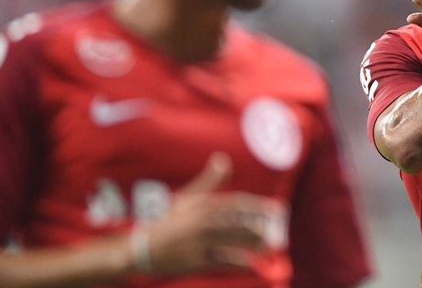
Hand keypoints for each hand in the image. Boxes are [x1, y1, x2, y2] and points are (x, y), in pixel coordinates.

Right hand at [135, 153, 285, 274]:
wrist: (144, 248)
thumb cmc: (171, 221)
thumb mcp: (189, 197)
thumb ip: (210, 180)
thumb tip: (223, 158)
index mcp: (203, 205)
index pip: (237, 204)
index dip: (258, 206)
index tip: (277, 209)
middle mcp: (202, 223)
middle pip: (238, 224)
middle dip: (258, 228)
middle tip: (274, 232)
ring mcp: (198, 243)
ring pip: (231, 243)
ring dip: (251, 245)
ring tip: (266, 246)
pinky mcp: (194, 261)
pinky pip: (220, 262)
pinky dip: (236, 262)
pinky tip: (249, 263)